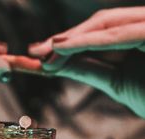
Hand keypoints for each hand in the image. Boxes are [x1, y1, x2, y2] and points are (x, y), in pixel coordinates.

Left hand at [6, 7, 144, 117]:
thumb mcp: (118, 83)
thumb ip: (91, 70)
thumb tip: (60, 65)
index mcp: (133, 40)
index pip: (95, 39)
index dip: (67, 46)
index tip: (41, 57)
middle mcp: (142, 27)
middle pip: (98, 27)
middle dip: (65, 40)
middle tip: (34, 52)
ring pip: (106, 25)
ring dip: (72, 39)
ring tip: (44, 50)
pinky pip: (119, 34)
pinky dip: (89, 41)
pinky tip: (63, 47)